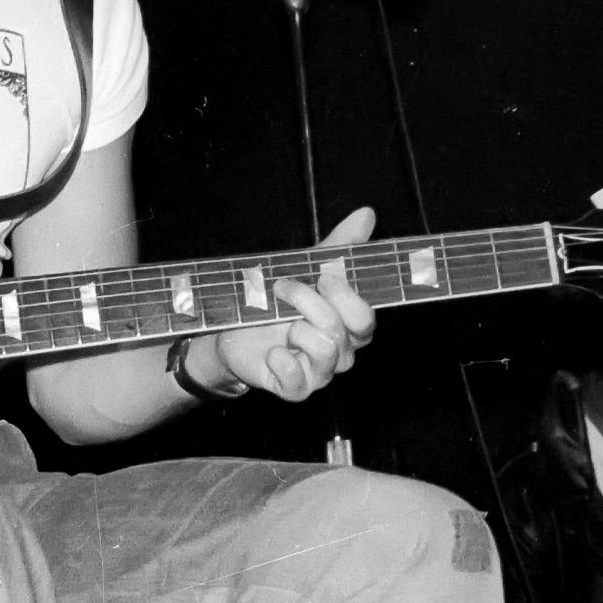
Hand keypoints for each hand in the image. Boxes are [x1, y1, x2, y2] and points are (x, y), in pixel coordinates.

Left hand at [192, 206, 378, 402]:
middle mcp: (341, 352)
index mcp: (349, 325)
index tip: (322, 276)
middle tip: (284, 289)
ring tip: (275, 319)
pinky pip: (299, 382)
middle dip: (312, 305)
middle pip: (343, 333)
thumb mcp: (308, 267)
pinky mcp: (294, 388)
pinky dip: (283, 362)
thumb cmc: (279, 300)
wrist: (235, 328)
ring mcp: (319, 373)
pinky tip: (273, 351)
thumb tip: (367, 213)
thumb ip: (341, 245)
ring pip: (324, 353)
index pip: (366, 318)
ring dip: (294, 328)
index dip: (345, 297)